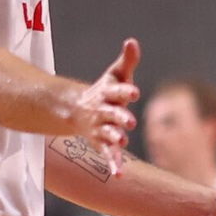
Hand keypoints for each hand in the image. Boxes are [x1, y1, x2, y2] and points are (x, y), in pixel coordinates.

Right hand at [72, 38, 140, 173]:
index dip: (125, 91)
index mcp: (107, 93)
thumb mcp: (116, 74)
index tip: (135, 92)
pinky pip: (108, 154)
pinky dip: (113, 164)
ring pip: (108, 134)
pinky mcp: (102, 142)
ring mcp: (101, 128)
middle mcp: (103, 111)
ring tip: (123, 142)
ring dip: (115, 139)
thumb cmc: (106, 90)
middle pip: (111, 114)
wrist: (80, 110)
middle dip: (120, 117)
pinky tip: (120, 175)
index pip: (117, 91)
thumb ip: (127, 60)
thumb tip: (132, 41)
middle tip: (130, 121)